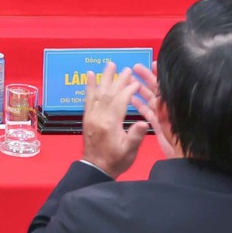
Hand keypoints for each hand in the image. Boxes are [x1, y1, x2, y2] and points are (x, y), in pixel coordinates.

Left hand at [81, 62, 152, 177]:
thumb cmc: (116, 160)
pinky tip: (90, 76)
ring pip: (98, 93)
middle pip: (109, 94)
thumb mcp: (129, 151)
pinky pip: (87, 98)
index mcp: (110, 123)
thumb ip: (136, 136)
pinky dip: (89, 86)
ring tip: (110, 65)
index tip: (136, 81)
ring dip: (104, 78)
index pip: (120, 101)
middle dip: (118, 80)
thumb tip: (144, 121)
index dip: (128, 90)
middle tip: (126, 68)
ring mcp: (91, 115)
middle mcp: (98, 116)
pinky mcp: (87, 117)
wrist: (96, 168)